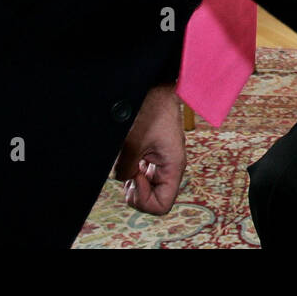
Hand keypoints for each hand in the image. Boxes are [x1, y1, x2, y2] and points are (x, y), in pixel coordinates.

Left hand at [114, 84, 184, 214]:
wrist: (155, 89)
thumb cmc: (149, 111)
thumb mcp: (133, 143)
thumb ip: (126, 169)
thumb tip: (124, 180)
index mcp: (173, 167)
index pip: (162, 206)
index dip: (144, 201)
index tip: (135, 179)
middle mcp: (170, 168)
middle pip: (155, 200)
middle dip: (137, 194)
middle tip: (129, 173)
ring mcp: (162, 162)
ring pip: (148, 189)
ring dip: (134, 183)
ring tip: (128, 163)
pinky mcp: (154, 155)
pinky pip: (144, 175)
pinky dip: (133, 173)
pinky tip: (130, 157)